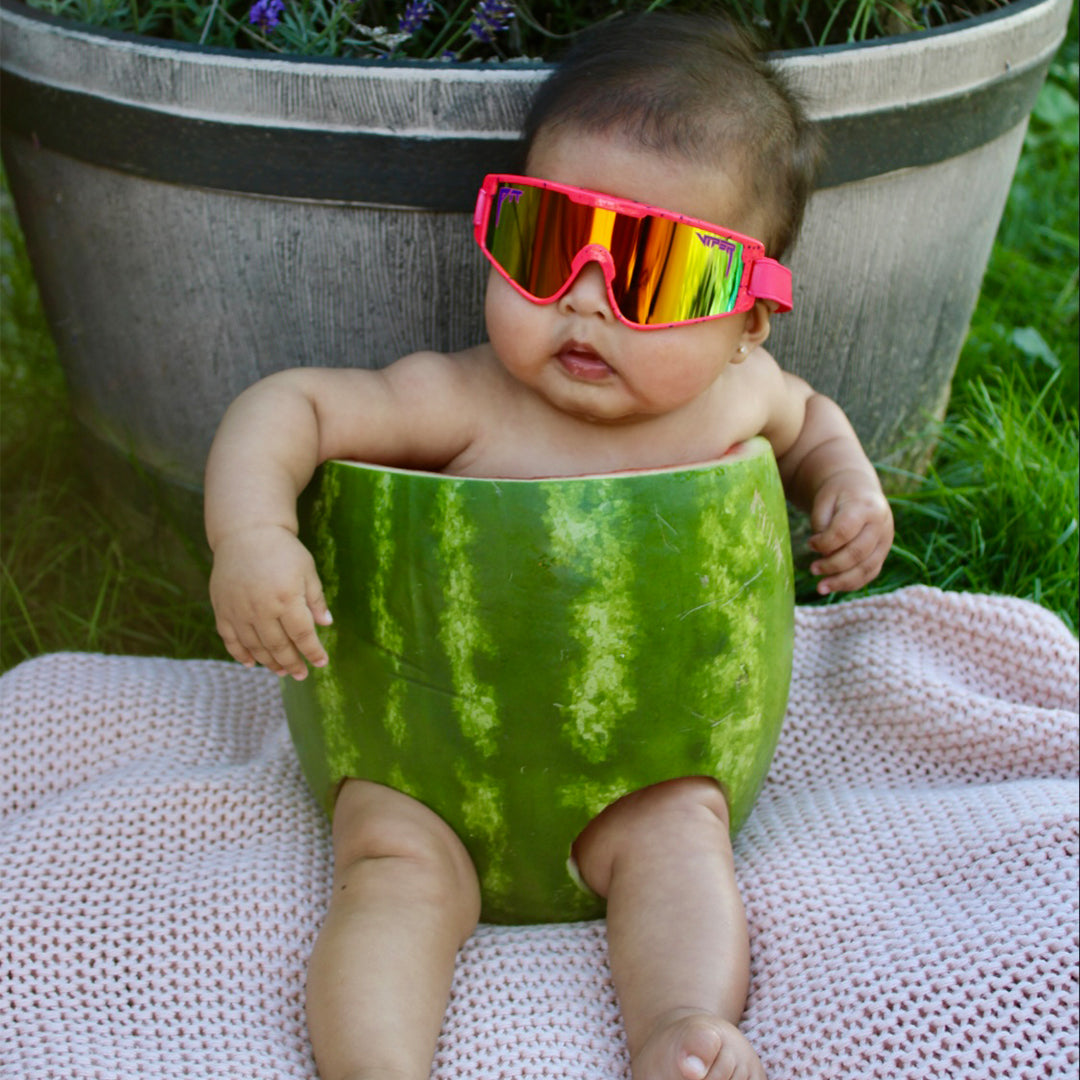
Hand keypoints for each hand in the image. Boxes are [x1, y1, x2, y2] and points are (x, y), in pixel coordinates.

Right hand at [209, 525, 332, 678]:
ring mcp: (239, 610)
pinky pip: (230, 639)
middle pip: (278, 646)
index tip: (321, 662)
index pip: (302, 635)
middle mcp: (261, 608)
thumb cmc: (282, 550)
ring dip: (269, 662)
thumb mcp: (307, 570)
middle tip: (301, 674)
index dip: (312, 652)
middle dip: (292, 663)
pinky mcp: (222, 609)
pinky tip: (252, 663)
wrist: (246, 533)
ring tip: (282, 671)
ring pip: (255, 647)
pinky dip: (240, 654)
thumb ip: (315, 599)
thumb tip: (326, 624)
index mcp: (286, 598)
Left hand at [807, 471, 893, 593]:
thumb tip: (824, 555)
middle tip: (812, 569)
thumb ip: (823, 525)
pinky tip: (834, 586)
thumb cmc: (836, 495)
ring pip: (867, 568)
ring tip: (820, 587)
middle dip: (832, 565)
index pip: (844, 531)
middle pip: (857, 553)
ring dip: (842, 581)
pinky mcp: (883, 552)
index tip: (810, 543)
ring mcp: (885, 540)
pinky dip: (852, 583)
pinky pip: (871, 573)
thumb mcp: (824, 501)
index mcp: (865, 506)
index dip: (825, 542)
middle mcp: (881, 524)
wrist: (859, 488)